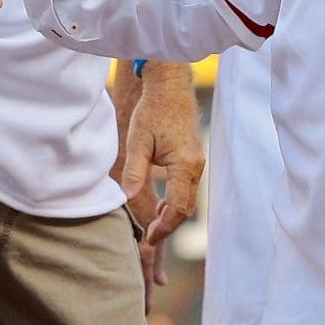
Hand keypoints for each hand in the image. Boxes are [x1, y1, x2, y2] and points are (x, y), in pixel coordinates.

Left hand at [121, 65, 203, 298]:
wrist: (170, 86)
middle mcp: (196, 166)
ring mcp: (197, 163)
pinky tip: (158, 206)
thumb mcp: (138, 140)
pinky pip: (186, 189)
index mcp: (185, 164)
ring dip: (170, 215)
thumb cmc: (152, 110)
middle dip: (167, 226)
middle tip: (148, 239)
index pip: (177, 208)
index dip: (162, 227)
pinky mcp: (192, 159)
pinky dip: (174, 202)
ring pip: (187, 200)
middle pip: (185, 208)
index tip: (148, 239)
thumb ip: (135, 171)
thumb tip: (128, 198)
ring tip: (151, 227)